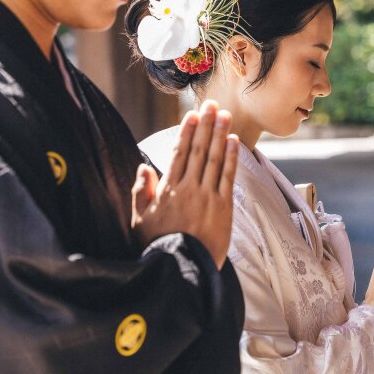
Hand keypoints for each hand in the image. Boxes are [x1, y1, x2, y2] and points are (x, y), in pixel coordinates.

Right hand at [131, 100, 238, 268]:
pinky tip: (233, 141)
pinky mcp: (224, 208)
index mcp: (168, 190)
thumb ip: (141, 193)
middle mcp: (189, 188)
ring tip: (224, 115)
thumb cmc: (157, 246)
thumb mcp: (140, 220)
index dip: (186, 131)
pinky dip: (231, 158)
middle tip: (212, 104)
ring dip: (220, 134)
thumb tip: (143, 168)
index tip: (192, 114)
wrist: (180, 269)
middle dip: (206, 125)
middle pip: (199, 150)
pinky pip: (228, 177)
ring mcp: (208, 197)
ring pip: (214, 159)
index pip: (179, 153)